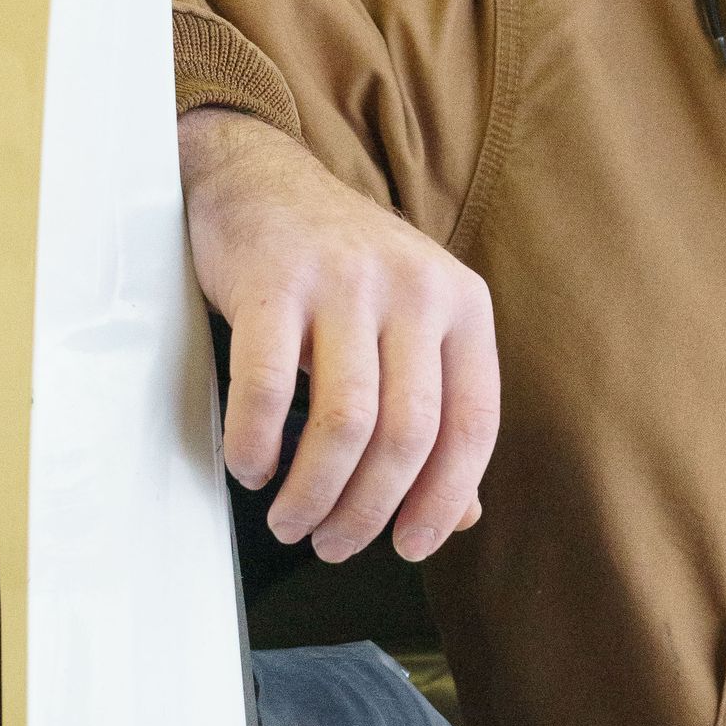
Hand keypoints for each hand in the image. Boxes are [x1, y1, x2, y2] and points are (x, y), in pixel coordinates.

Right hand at [179, 108, 499, 564]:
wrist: (260, 179)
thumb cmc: (341, 269)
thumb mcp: (410, 324)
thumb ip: (438, 410)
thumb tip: (460, 514)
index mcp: (463, 305)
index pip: (473, 425)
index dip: (445, 500)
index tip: (411, 546)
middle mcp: (416, 290)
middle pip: (407, 436)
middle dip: (368, 511)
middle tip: (331, 544)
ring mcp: (347, 282)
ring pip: (346, 423)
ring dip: (313, 493)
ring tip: (291, 520)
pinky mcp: (276, 282)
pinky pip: (270, 390)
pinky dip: (258, 446)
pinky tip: (251, 466)